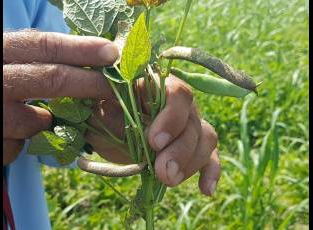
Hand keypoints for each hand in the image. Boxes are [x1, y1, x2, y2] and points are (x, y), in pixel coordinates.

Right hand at [3, 30, 118, 164]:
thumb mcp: (10, 65)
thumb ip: (39, 62)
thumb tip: (93, 63)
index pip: (43, 45)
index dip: (82, 48)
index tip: (111, 53)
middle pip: (51, 79)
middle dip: (91, 83)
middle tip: (116, 88)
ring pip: (39, 121)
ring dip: (51, 122)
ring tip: (43, 119)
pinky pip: (21, 147)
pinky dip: (24, 143)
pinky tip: (11, 135)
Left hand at [87, 76, 220, 195]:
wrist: (103, 125)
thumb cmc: (101, 112)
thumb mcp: (101, 111)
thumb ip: (119, 116)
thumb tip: (142, 131)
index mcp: (156, 85)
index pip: (177, 94)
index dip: (172, 118)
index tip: (155, 142)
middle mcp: (179, 103)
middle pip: (193, 122)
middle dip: (180, 151)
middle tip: (163, 172)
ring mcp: (188, 123)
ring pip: (205, 139)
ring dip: (191, 163)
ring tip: (169, 181)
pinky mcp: (191, 145)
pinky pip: (210, 156)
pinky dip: (210, 172)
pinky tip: (206, 189)